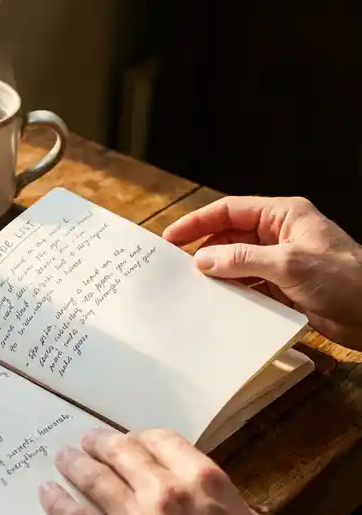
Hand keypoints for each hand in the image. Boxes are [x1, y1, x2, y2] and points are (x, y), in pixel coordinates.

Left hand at [39, 429, 314, 514]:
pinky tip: (47, 492)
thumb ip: (210, 492)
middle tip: (87, 441)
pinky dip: (58, 503)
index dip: (140, 436)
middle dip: (100, 443)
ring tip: (63, 456)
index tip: (129, 439)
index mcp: (201, 479)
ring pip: (94, 479)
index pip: (160, 439)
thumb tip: (188, 480)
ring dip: (75, 463)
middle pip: (121, 451)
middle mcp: (164, 492)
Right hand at [162, 196, 361, 351]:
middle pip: (230, 236)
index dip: (198, 222)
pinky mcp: (284, 288)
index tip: (170, 237)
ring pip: (236, 263)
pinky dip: (232, 293)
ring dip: (217, 275)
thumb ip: (241, 259)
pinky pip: (248, 286)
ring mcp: (281, 262)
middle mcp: (279, 235)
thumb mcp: (288, 264)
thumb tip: (203, 260)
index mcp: (283, 215)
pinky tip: (217, 303)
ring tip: (192, 287)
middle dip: (204, 250)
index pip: (230, 210)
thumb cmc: (346, 279)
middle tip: (175, 266)